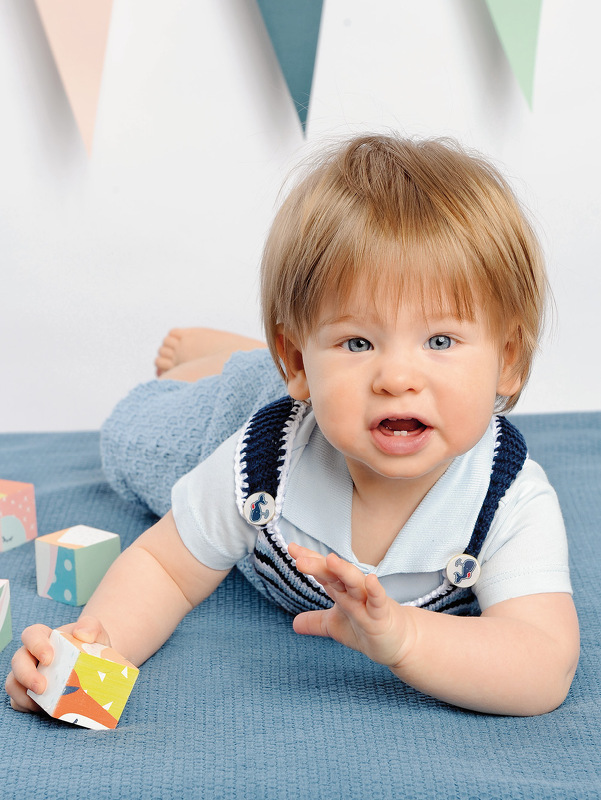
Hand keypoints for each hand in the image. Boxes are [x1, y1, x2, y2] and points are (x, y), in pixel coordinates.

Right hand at [5, 616, 110, 713]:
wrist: (95, 664)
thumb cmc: (90, 645)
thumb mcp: (96, 633)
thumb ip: (91, 627)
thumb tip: (81, 634)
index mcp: (46, 638)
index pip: (32, 635)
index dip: (35, 645)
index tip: (49, 658)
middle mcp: (32, 655)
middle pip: (18, 661)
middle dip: (26, 675)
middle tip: (42, 687)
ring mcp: (28, 675)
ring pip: (13, 682)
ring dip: (23, 694)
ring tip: (40, 704)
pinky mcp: (29, 693)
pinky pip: (17, 701)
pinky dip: (25, 706)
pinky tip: (40, 709)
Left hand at [288, 543, 413, 668]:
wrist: (399, 643)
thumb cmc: (367, 629)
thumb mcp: (336, 626)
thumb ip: (315, 622)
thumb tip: (294, 624)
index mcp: (342, 591)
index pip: (323, 572)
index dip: (309, 560)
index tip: (291, 548)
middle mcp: (354, 591)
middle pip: (334, 574)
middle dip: (318, 565)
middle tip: (300, 559)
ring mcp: (368, 602)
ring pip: (355, 583)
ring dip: (343, 571)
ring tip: (330, 559)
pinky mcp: (382, 616)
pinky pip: (378, 601)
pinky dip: (375, 591)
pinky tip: (370, 580)